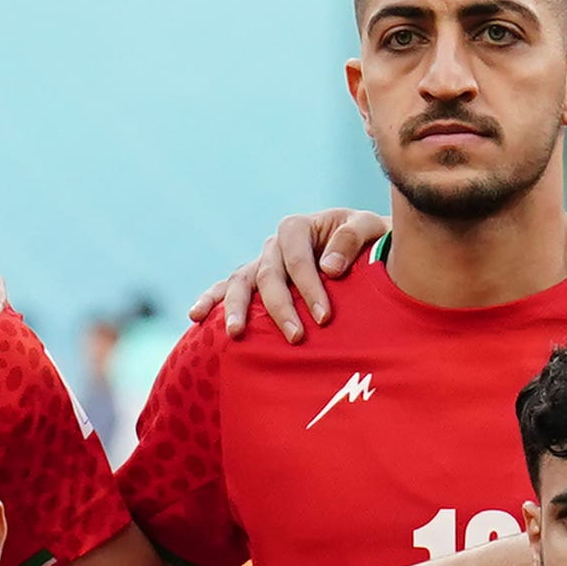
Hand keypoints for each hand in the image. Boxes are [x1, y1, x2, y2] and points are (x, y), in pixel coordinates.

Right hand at [206, 210, 390, 341]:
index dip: (308, 286)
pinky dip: (211, 300)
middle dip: (280, 308)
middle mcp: (274, 245)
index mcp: (299, 227)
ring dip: (236, 308)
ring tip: (235, 333)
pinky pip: (228, 289)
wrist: (367, 252)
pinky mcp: (255, 283)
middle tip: (296, 338)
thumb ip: (352, 240)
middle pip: (267, 274)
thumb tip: (330, 266)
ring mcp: (261, 264)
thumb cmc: (371, 242)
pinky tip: (196, 317)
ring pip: (240, 283)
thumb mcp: (370, 230)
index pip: (296, 257)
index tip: (324, 318)